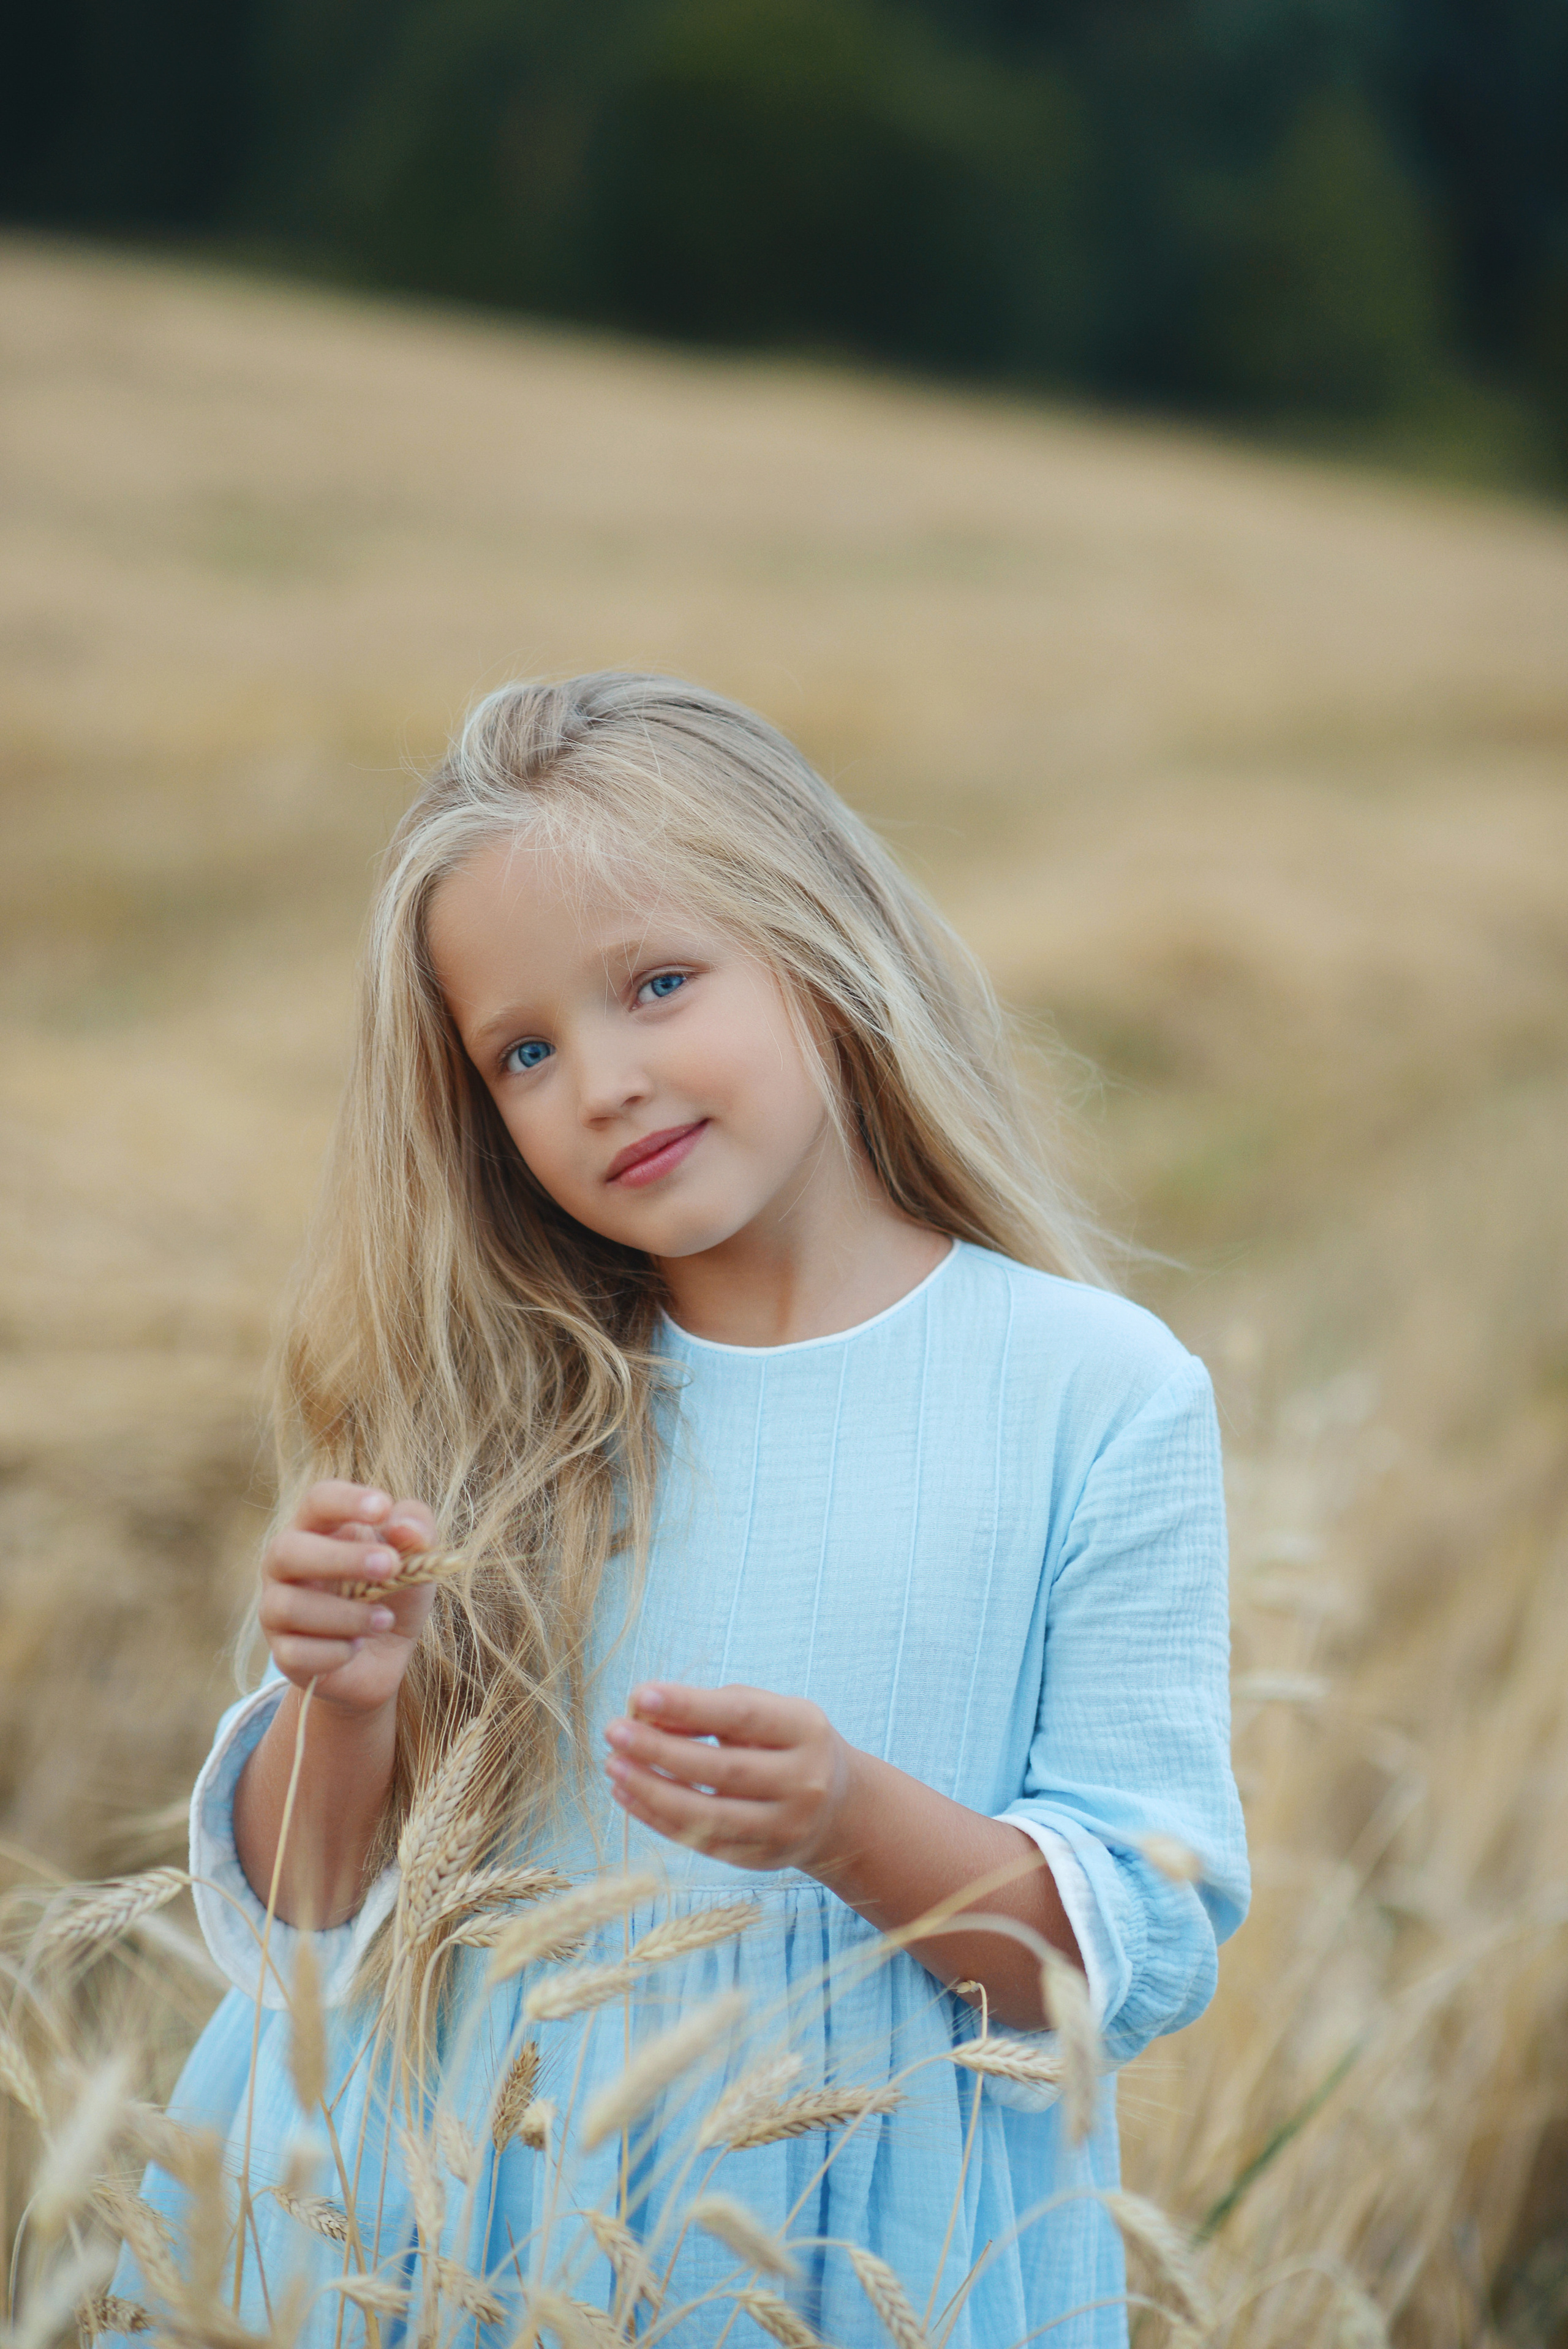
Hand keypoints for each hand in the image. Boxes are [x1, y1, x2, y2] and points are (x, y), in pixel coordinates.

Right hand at [258, 1481, 436, 1714]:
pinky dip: (334, 1652)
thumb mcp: (418, 1556)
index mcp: (316, 1528)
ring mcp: (276, 1610)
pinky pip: (296, 1653)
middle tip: (390, 1566)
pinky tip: (357, 1647)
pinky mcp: (283, 1654)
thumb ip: (417, 1528)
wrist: (382, 1658)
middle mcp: (285, 1564)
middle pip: (287, 1550)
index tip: (383, 1508)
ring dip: (346, 1614)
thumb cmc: (393, 1591)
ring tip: (385, 1619)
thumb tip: (406, 1529)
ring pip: (288, 1607)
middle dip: (340, 1558)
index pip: (318, 1501)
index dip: (346, 1501)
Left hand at [602, 1683, 854, 1871]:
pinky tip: (628, 1795)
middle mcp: (803, 1782)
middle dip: (661, 1750)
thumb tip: (645, 1712)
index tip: (641, 1694)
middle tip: (614, 1732)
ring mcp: (785, 1827)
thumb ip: (709, 1711)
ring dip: (652, 1791)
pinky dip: (659, 1819)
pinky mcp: (761, 1859)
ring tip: (614, 1767)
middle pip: (723, 1770)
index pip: (743, 1715)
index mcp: (806, 1730)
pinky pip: (701, 1841)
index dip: (690, 1705)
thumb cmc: (784, 1744)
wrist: (837, 1807)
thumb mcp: (763, 1713)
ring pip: (709, 1815)